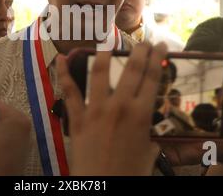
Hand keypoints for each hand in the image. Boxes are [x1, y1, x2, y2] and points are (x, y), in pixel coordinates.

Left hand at [56, 42, 166, 174]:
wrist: (101, 188)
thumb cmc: (129, 174)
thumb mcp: (149, 154)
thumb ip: (150, 138)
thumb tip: (150, 133)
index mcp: (141, 114)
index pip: (152, 78)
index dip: (157, 58)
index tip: (160, 45)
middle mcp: (119, 106)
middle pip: (132, 70)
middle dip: (139, 51)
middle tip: (143, 41)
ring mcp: (96, 109)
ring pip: (101, 73)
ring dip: (106, 54)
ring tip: (109, 41)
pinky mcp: (77, 117)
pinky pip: (69, 91)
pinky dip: (64, 73)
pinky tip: (62, 58)